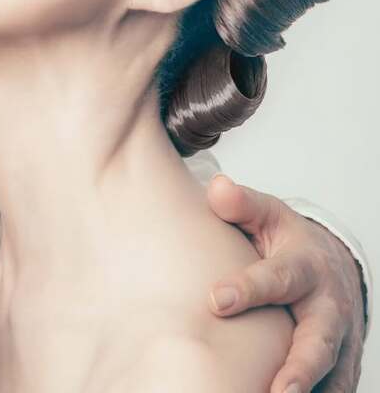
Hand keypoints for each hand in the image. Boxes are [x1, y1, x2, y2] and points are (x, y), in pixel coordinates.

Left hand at [206, 175, 364, 392]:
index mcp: (305, 267)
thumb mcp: (267, 214)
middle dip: (301, 368)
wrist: (330, 265)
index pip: (276, 278)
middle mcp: (328, 308)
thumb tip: (218, 188)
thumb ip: (241, 204)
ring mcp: (340, 343)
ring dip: (310, 392)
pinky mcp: (343, 368)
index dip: (247, 289)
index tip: (216, 300)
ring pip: (332, 376)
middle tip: (279, 392)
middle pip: (318, 342)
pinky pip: (335, 391)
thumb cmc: (286, 240)